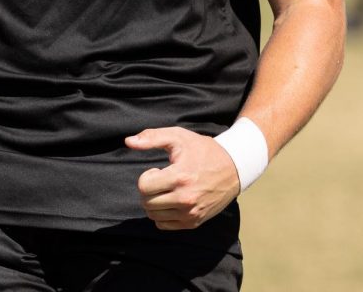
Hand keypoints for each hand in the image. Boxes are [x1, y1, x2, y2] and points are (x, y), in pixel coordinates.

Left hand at [125, 126, 240, 230]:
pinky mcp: (194, 222)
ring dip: (154, 202)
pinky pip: (164, 225)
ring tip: (167, 189)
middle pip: (147, 202)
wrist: (233, 168)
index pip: (144, 187)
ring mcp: (190, 213)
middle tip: (161, 179)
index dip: (146, 177)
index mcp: (180, 177)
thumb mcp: (178, 136)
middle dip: (148, 189)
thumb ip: (151, 137)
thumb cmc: (203, 150)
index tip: (158, 170)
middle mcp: (186, 198)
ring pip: (153, 215)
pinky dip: (162, 214)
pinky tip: (171, 200)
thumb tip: (128, 142)